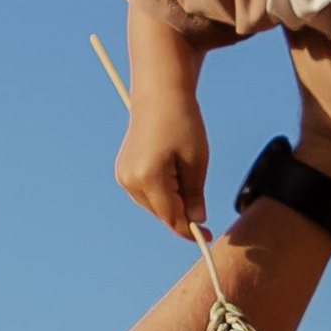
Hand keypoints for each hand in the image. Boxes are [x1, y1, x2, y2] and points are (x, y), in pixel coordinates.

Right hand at [117, 90, 209, 238]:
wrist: (159, 95)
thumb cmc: (182, 122)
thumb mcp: (197, 160)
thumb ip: (195, 194)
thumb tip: (197, 220)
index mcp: (149, 177)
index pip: (171, 215)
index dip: (190, 229)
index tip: (208, 235)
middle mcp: (130, 180)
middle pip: (162, 213)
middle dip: (182, 213)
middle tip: (201, 200)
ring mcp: (123, 176)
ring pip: (154, 205)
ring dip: (172, 202)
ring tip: (183, 172)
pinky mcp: (123, 171)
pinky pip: (146, 193)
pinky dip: (161, 192)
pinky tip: (171, 172)